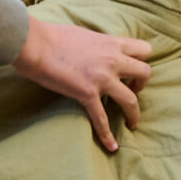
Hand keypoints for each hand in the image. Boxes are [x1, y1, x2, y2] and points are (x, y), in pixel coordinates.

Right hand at [12, 15, 152, 151]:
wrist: (35, 44)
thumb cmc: (52, 35)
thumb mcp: (83, 33)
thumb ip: (95, 43)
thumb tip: (94, 51)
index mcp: (111, 43)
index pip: (143, 49)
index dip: (142, 60)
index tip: (133, 71)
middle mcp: (112, 60)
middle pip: (145, 73)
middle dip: (142, 85)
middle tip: (132, 91)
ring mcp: (102, 78)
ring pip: (131, 100)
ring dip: (134, 113)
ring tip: (131, 123)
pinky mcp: (87, 94)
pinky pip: (102, 119)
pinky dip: (108, 136)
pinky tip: (111, 146)